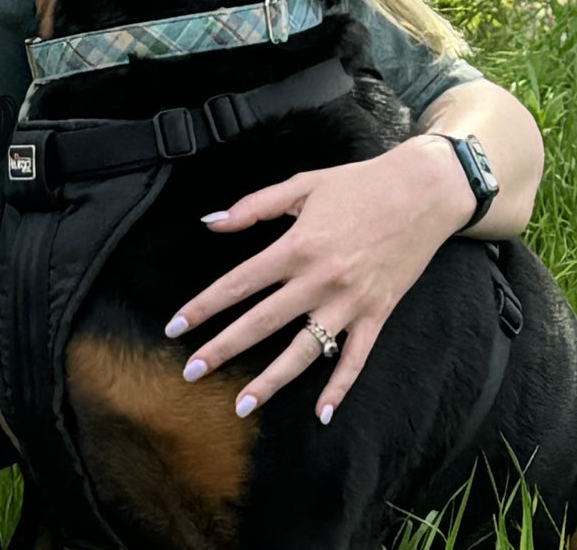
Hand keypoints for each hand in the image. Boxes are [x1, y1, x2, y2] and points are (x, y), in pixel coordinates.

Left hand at [164, 135, 472, 423]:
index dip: (204, 306)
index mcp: (297, 246)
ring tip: (242, 405)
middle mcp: (320, 280)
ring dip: (272, 381)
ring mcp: (350, 302)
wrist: (423, 192)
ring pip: (305, 351)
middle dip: (223, 349)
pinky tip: (321, 413)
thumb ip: (253, 206)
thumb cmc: (357, 184)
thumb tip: (210, 221)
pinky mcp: (378, 314)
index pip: (239, 283)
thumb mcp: (301, 185)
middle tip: (190, 373)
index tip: (176, 327)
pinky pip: (356, 359)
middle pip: (263, 322)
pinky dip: (339, 387)